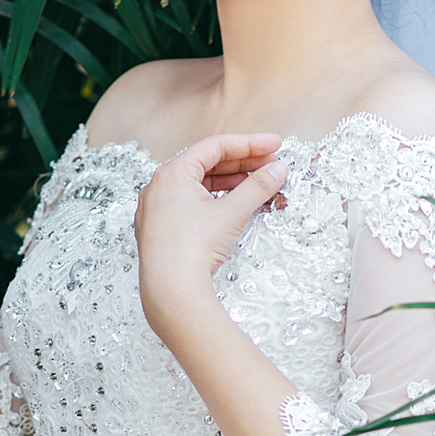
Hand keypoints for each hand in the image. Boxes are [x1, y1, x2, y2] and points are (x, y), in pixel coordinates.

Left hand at [134, 132, 287, 335]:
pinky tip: (233, 207)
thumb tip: (277, 170)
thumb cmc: (191, 250)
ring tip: (257, 185)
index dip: (249, 144)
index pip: (215, 147)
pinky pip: (190, 206)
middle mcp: (159, 188)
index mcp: (172, 174)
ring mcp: (157, 211)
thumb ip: (258, 187)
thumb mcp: (232, 213)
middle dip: (242, 164)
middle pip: (206, 165)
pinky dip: (214, 202)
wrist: (171, 291)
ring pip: (198, 187)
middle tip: (271, 165)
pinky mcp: (160, 231)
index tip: (274, 144)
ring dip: (230, 183)